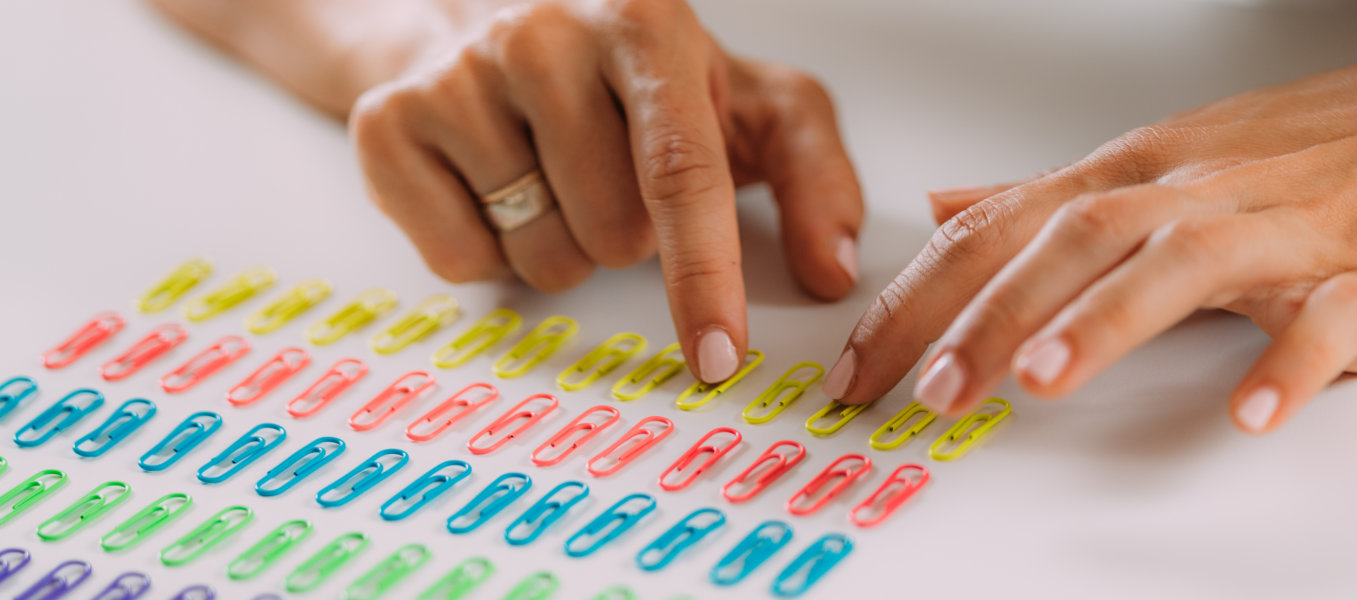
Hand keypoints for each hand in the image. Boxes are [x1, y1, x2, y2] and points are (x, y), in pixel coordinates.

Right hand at [345, 0, 861, 381]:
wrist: (478, 11)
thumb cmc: (636, 76)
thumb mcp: (747, 102)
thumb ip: (816, 176)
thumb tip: (833, 272)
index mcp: (644, 23)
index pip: (681, 171)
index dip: (703, 274)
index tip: (718, 356)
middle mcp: (543, 33)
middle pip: (615, 232)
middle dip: (630, 236)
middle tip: (612, 175)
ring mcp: (456, 75)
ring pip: (544, 256)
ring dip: (564, 246)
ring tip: (552, 173)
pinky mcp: (386, 122)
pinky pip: (463, 262)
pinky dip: (491, 251)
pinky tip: (495, 185)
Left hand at [821, 11, 1356, 431]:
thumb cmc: (1325, 151)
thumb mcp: (1169, 160)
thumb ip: (1051, 195)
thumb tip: (951, 205)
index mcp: (1145, 174)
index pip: (1006, 228)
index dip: (923, 295)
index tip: (862, 366)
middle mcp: (1201, 193)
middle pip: (1073, 241)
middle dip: (986, 314)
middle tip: (925, 389)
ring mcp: (1288, 231)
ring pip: (1179, 265)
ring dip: (1101, 323)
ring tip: (1036, 382)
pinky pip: (1328, 320)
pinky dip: (1288, 364)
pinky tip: (1252, 412)